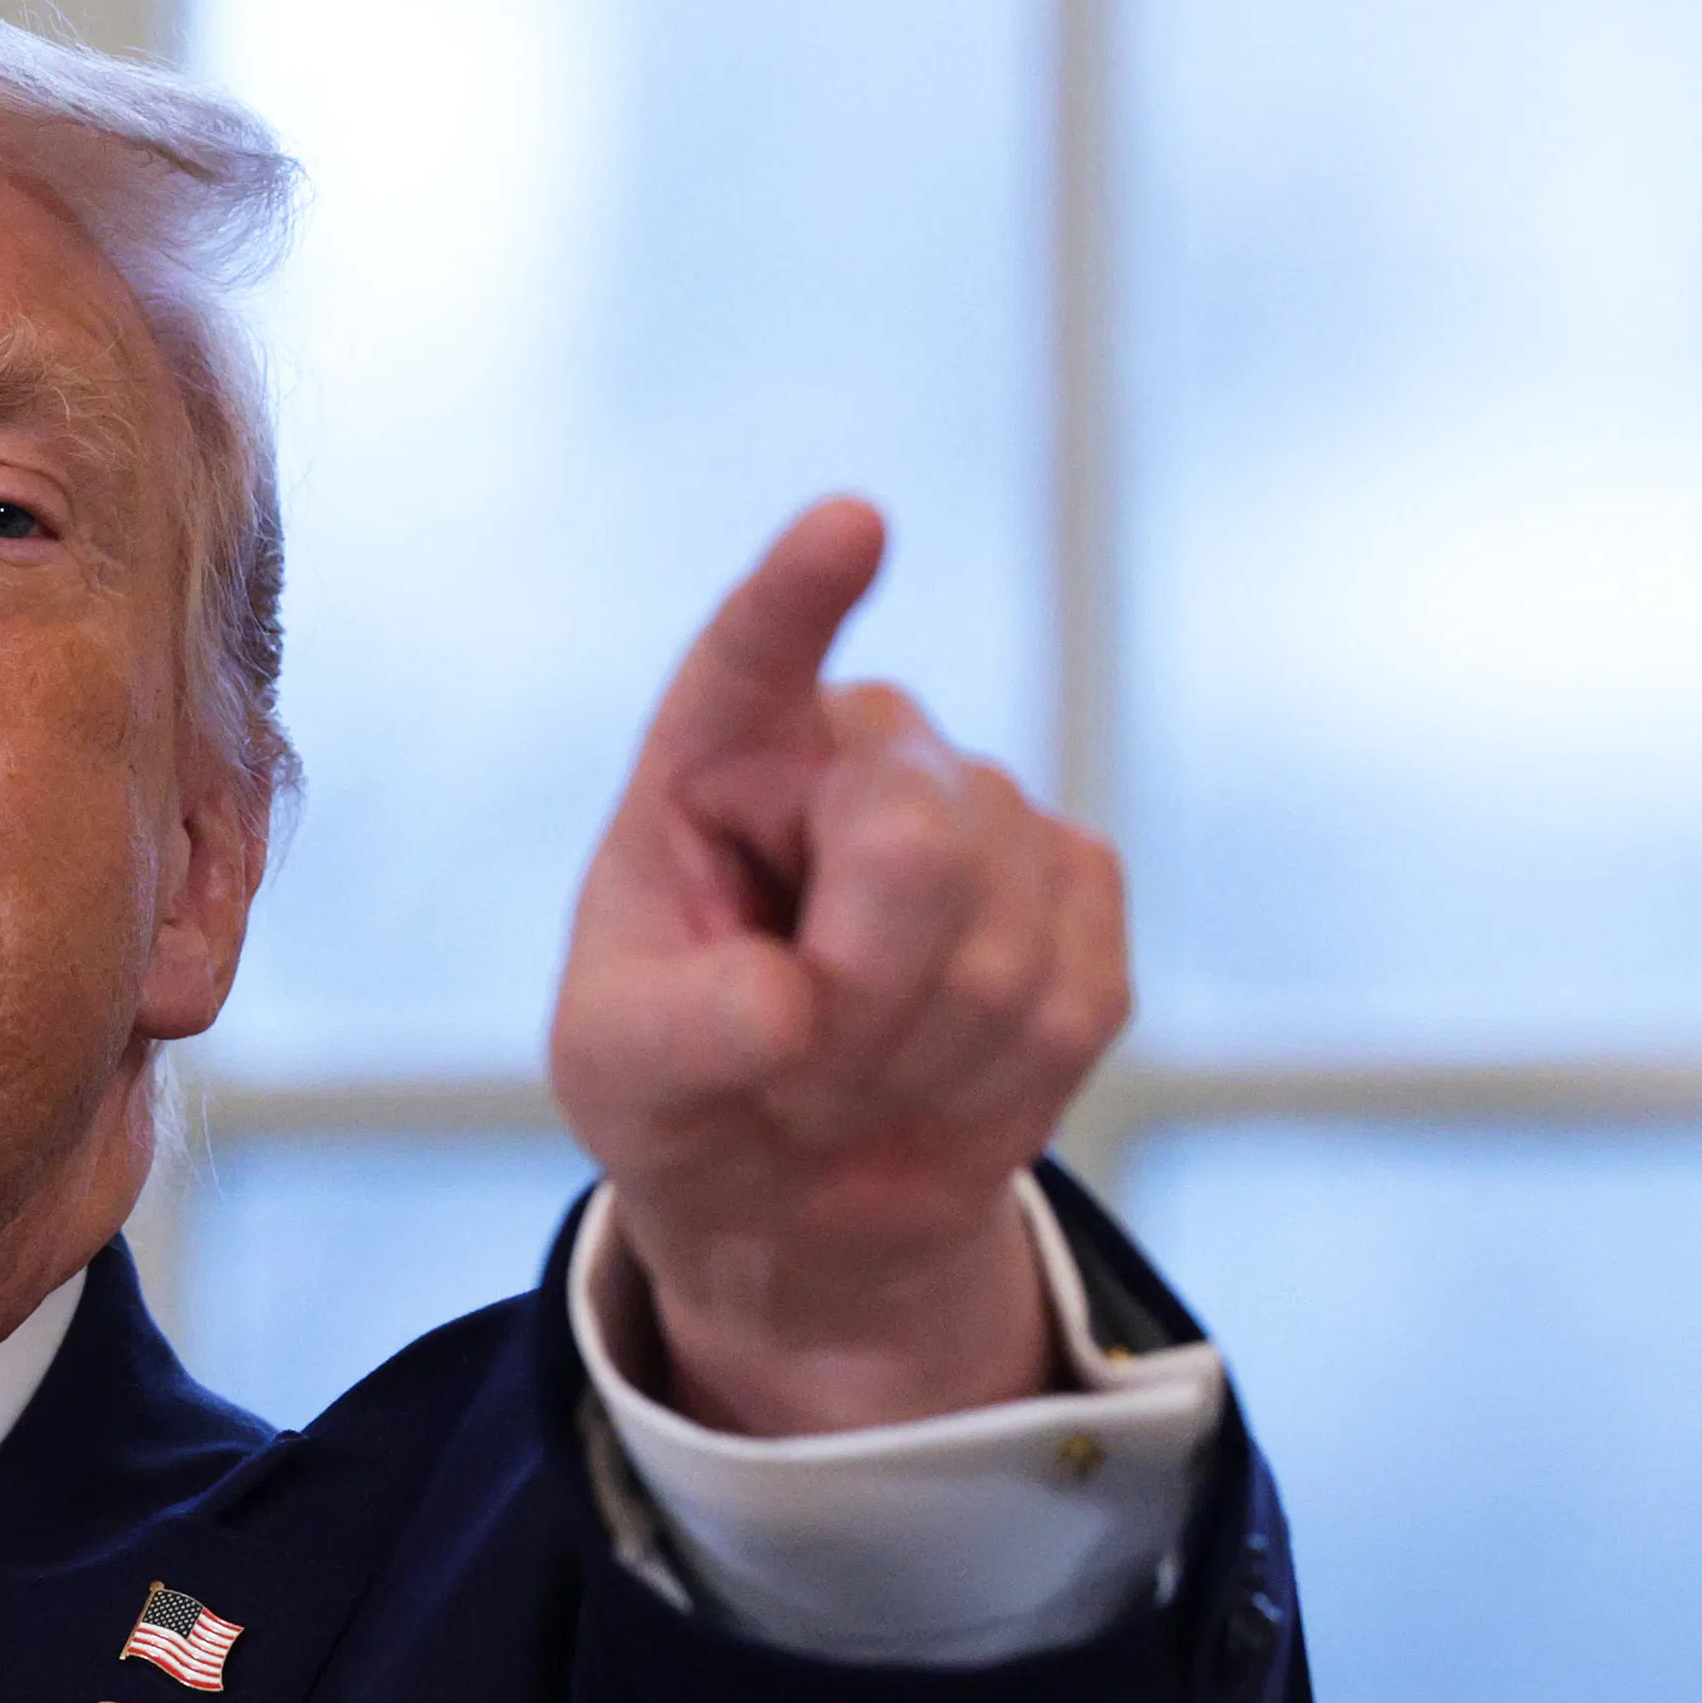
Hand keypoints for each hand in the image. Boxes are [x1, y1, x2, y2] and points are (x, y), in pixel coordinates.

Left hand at [548, 499, 1124, 1435]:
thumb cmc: (681, 1083)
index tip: (849, 526)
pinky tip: (937, 1075)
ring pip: (998, 949)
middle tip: (786, 1068)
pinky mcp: (1083, 888)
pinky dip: (995, 1082)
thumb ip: (677, 1031)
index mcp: (720, 755)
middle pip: (914, 847)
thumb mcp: (618, 1069)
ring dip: (911, 1060)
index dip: (801, 595)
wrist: (796, 1176)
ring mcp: (990, 808)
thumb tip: (787, 1005)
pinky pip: (1070, 999)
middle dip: (856, 995)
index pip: (753, 659)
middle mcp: (864, 748)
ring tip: (846, 1079)